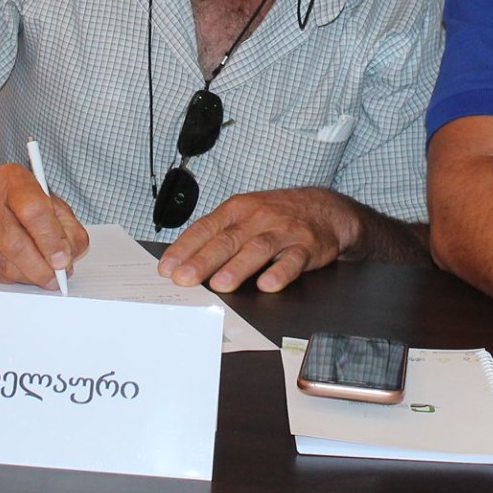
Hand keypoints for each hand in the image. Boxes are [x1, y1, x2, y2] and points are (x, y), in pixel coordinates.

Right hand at [0, 163, 88, 289]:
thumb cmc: (14, 200)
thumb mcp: (47, 199)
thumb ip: (66, 225)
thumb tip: (69, 256)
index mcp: (10, 179)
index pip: (34, 212)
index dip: (52, 240)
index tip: (64, 259)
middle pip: (16, 244)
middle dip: (42, 267)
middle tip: (58, 276)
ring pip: (5, 267)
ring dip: (30, 276)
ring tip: (43, 273)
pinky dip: (13, 279)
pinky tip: (20, 268)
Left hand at [158, 188, 357, 292]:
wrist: (325, 208)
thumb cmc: (277, 215)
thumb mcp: (246, 214)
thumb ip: (219, 234)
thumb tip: (185, 261)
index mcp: (238, 209)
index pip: (206, 228)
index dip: (185, 248)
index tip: (167, 267)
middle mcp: (258, 218)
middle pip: (228, 239)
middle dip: (203, 260)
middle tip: (184, 278)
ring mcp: (283, 231)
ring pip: (258, 248)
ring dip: (238, 267)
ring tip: (220, 285)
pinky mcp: (307, 246)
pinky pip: (293, 260)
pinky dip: (280, 272)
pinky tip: (268, 285)